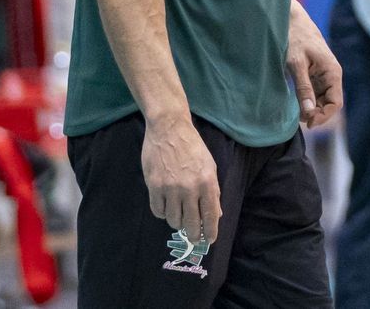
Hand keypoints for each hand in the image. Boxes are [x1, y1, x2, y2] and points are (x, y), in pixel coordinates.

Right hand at [141, 113, 221, 244]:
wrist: (169, 128)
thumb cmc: (192, 147)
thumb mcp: (209, 166)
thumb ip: (213, 191)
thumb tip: (215, 215)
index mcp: (207, 183)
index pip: (210, 216)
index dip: (210, 232)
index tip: (209, 241)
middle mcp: (189, 188)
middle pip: (191, 224)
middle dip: (193, 234)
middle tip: (193, 236)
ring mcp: (170, 188)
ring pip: (173, 220)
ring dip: (177, 222)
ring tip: (179, 215)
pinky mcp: (154, 186)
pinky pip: (158, 211)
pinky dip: (162, 213)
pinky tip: (166, 206)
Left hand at [287, 0, 341, 126]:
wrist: (290, 19)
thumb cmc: (294, 38)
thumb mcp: (296, 64)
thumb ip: (303, 88)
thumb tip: (308, 112)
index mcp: (333, 72)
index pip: (335, 103)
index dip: (323, 116)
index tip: (307, 122)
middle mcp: (332, 74)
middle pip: (329, 103)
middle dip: (317, 114)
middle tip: (299, 119)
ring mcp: (324, 74)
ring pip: (322, 99)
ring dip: (312, 108)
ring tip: (296, 114)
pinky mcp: (315, 73)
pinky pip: (316, 92)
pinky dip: (308, 100)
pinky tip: (297, 104)